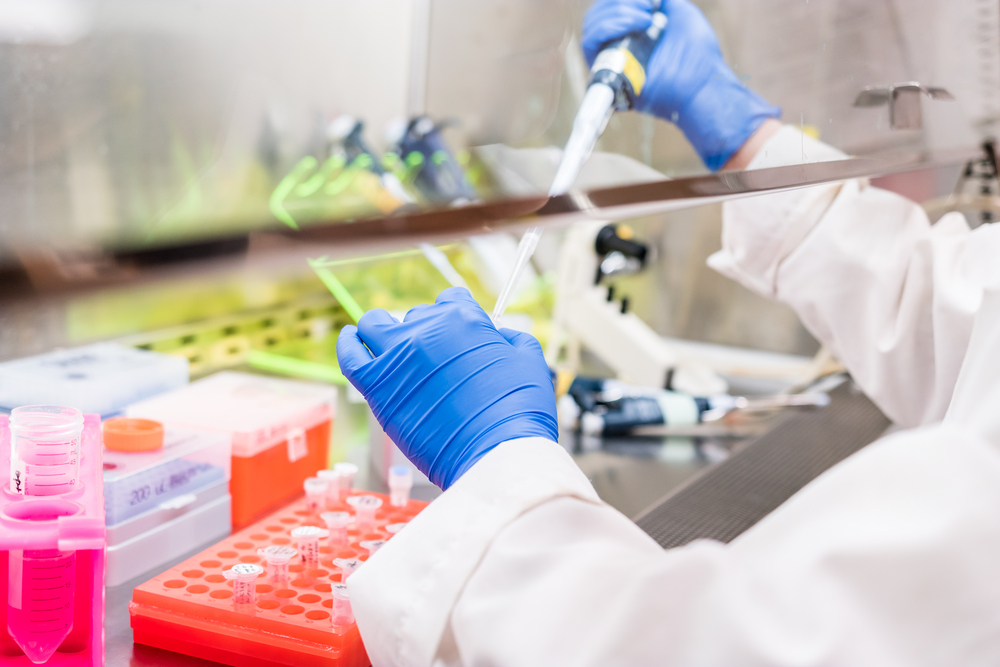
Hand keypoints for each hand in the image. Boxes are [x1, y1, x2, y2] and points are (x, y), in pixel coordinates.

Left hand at [337, 288, 558, 488]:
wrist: (498, 454)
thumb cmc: (518, 412)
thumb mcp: (530, 361)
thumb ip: (510, 338)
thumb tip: (496, 335)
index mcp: (463, 318)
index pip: (451, 298)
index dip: (456, 315)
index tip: (457, 333)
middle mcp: (426, 330)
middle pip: (416, 315)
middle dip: (426, 332)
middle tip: (436, 364)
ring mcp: (398, 357)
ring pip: (375, 325)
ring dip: (382, 331)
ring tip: (391, 350)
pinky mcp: (377, 387)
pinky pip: (350, 353)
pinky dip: (348, 343)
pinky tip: (352, 340)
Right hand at [581, 0, 779, 170]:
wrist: (702, 80)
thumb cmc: (697, 51)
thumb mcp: (677, 11)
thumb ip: (658, 1)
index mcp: (631, 33)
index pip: (607, 9)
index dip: (616, 1)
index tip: (648, 1)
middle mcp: (618, 47)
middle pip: (597, 15)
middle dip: (617, 3)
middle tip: (647, 6)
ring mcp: (610, 61)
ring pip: (592, 26)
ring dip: (617, 12)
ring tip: (646, 19)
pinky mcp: (606, 75)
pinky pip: (589, 43)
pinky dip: (608, 26)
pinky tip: (638, 25)